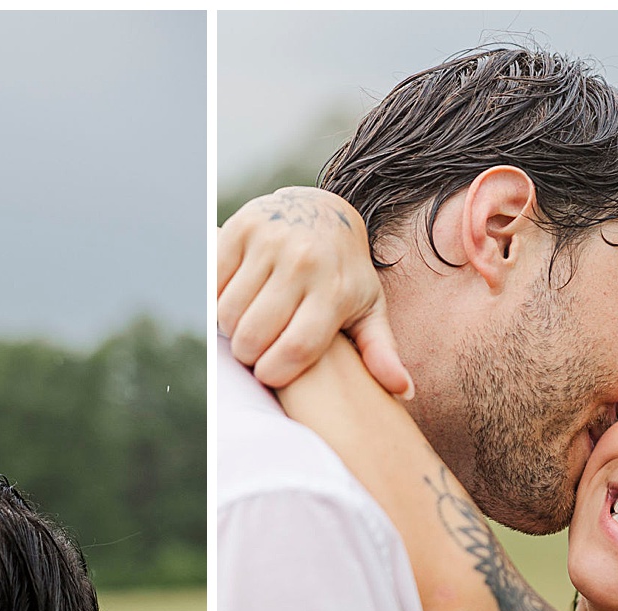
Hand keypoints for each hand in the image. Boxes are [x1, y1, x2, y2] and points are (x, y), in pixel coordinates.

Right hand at [217, 187, 412, 397]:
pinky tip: (235, 299)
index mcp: (336, 289)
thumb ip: (380, 351)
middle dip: (249, 355)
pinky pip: (214, 283)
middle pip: (255, 336)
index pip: (297, 348)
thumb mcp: (367, 308)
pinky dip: (217, 299)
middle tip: (255, 352)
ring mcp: (272, 240)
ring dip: (231, 329)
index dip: (275, 372)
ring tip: (247, 324)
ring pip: (229, 313)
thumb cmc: (344, 275)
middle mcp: (305, 261)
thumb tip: (404, 392)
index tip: (269, 374)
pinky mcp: (242, 227)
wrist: (323, 211)